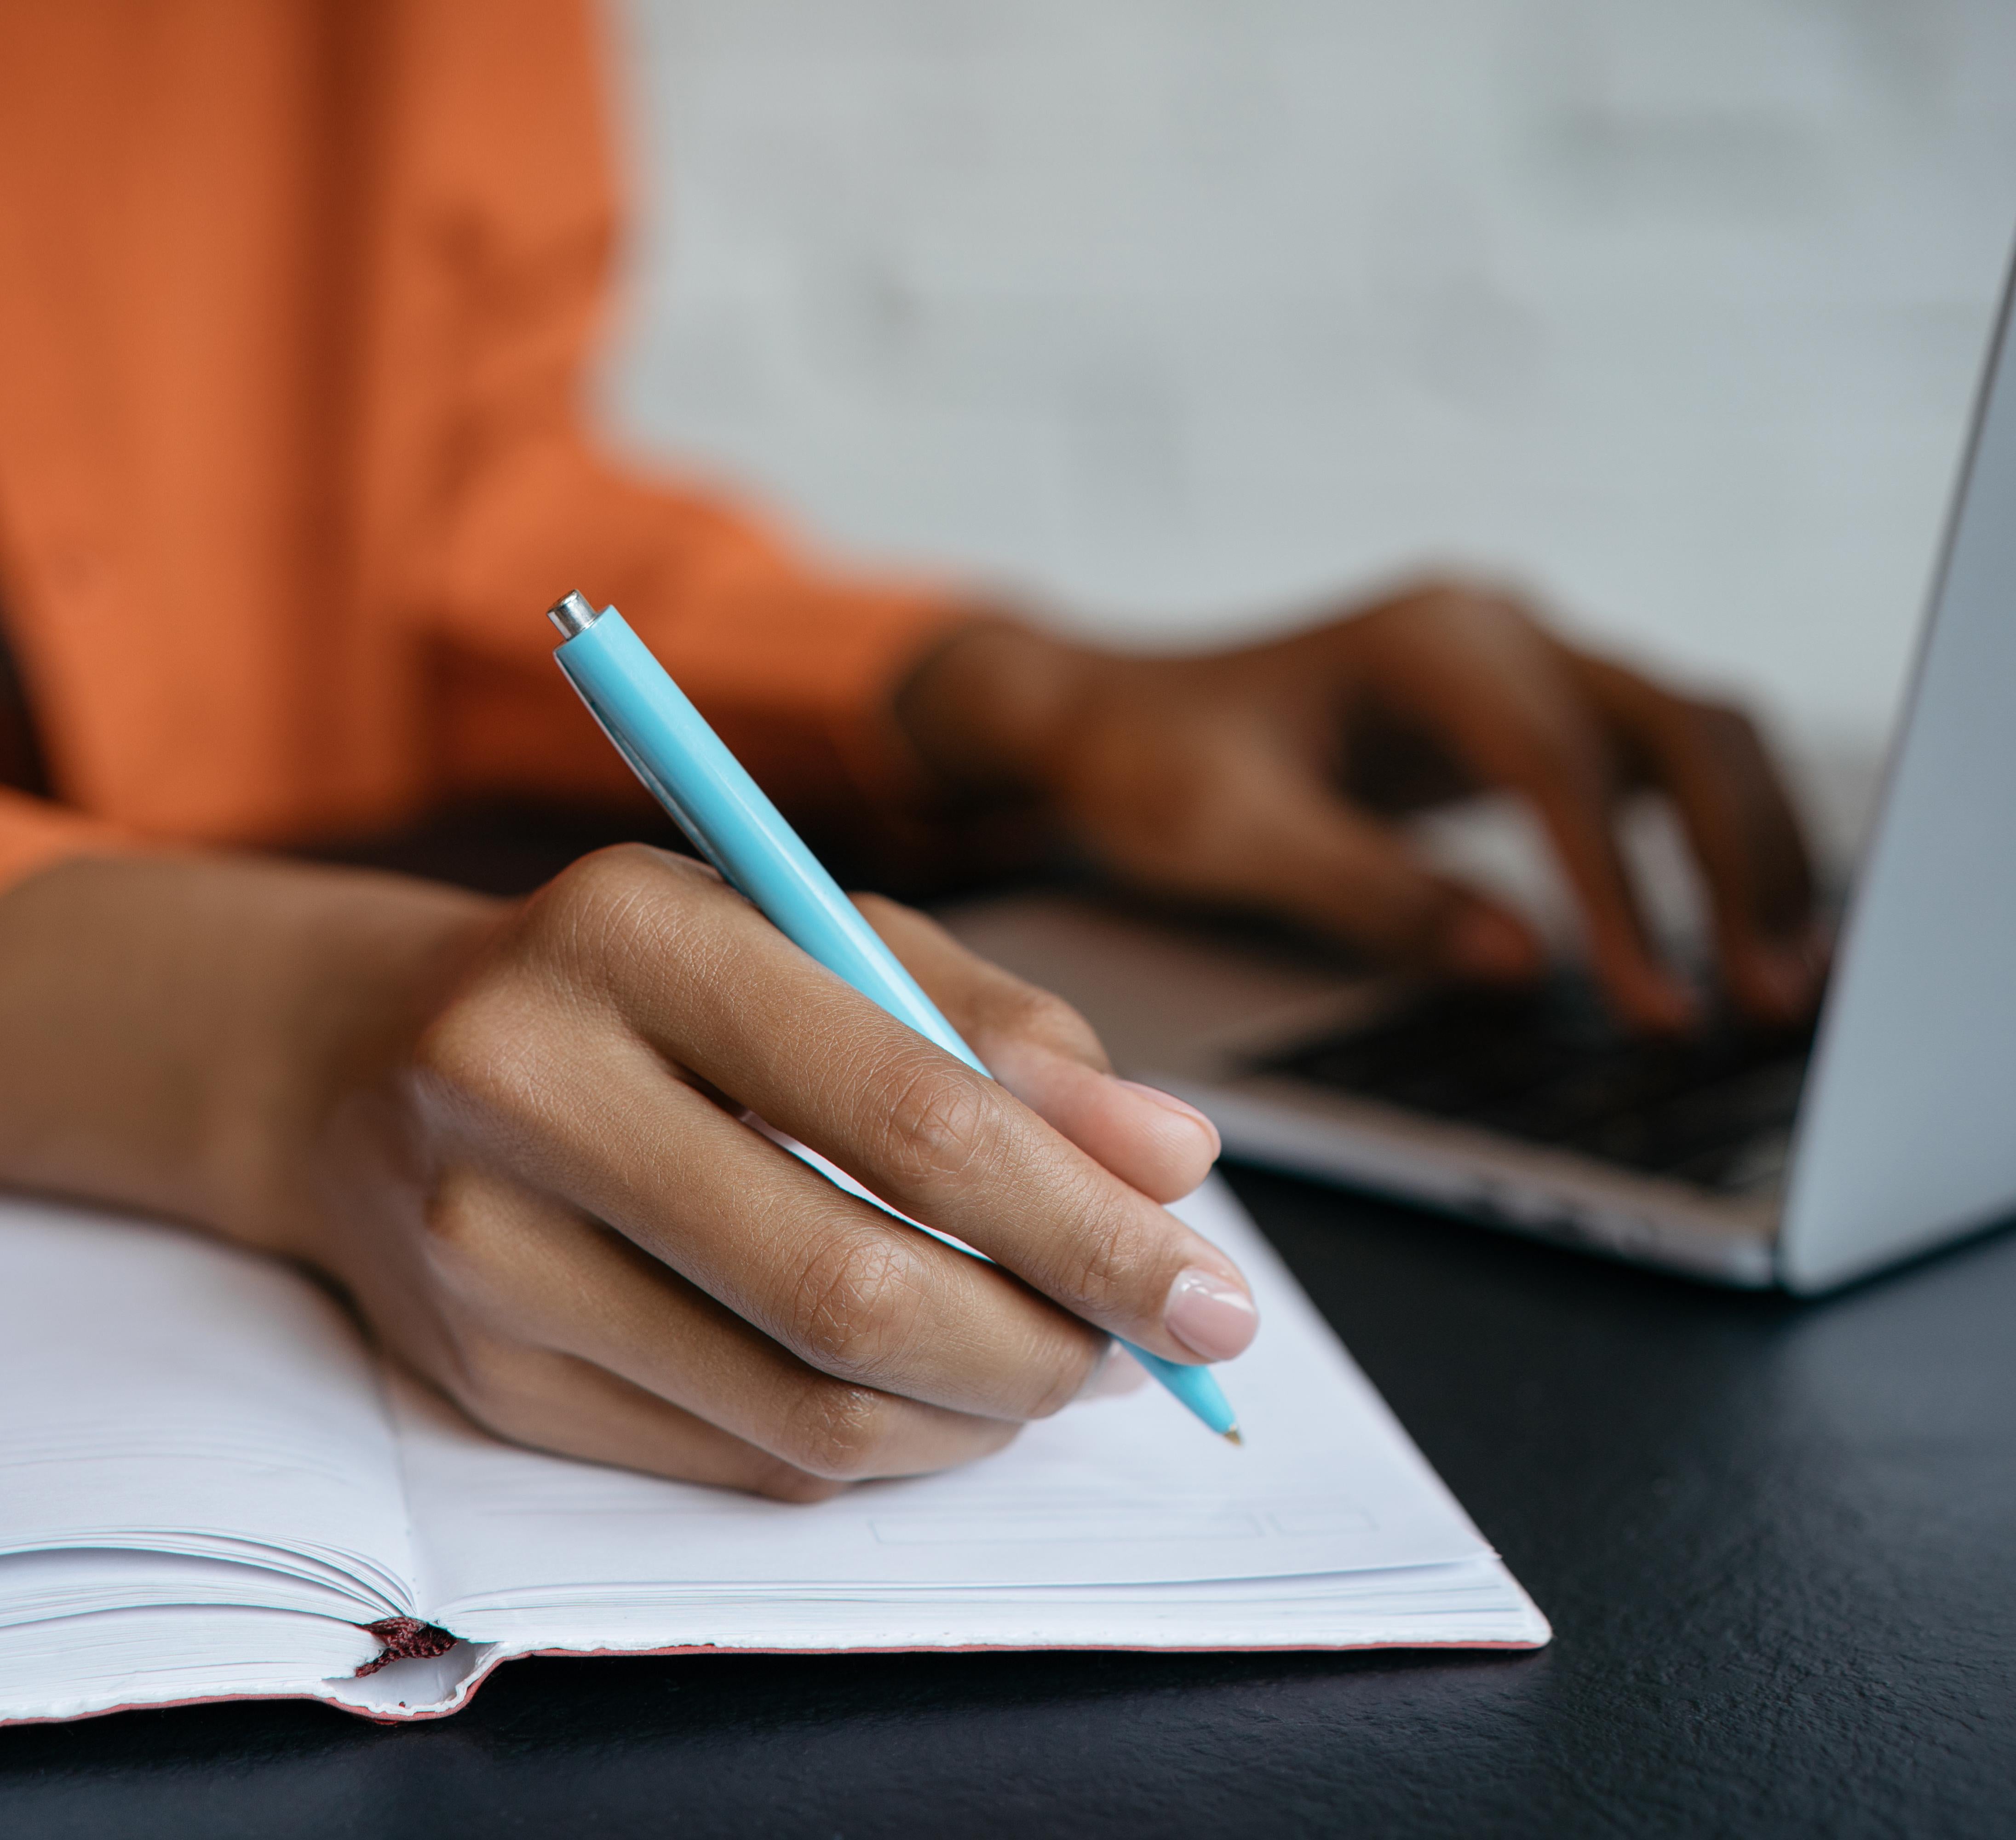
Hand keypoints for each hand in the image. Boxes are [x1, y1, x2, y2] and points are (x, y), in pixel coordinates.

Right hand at [0, 850, 1238, 1498]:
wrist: (371, 1054)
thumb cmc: (644, 975)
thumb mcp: (821, 930)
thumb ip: (1001, 1027)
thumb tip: (1170, 1160)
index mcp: (635, 934)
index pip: (909, 1115)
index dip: (1088, 1223)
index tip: (1211, 1286)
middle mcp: (530, 1087)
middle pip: (854, 1288)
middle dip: (1052, 1342)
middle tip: (1159, 1346)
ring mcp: (484, 1251)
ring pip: (804, 1406)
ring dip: (981, 1410)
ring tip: (1063, 1362)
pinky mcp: (483, 1376)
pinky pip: (739, 1456)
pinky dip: (882, 1442)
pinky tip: (939, 1392)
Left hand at [898, 581, 1822, 1028]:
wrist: (1108, 716)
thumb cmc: (1148, 763)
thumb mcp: (1230, 834)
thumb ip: (1368, 891)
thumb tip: (1521, 961)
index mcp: (1429, 642)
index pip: (1563, 765)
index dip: (1624, 891)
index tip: (1655, 1003)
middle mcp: (1496, 629)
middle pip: (1680, 725)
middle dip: (1743, 862)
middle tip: (1778, 1000)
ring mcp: (1519, 663)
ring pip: (1693, 734)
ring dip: (1752, 850)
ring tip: (1786, 979)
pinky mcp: (1522, 714)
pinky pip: (1654, 765)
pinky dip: (1709, 842)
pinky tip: (1734, 931)